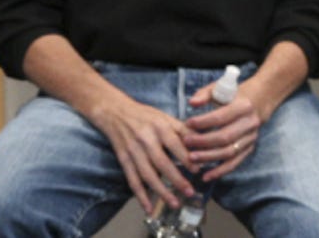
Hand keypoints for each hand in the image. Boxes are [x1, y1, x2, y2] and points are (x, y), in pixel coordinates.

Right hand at [89, 92, 197, 214]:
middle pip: (161, 162)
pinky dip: (140, 195)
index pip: (174, 144)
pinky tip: (148, 208)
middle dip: (176, 179)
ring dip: (161, 191)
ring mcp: (133, 150)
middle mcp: (145, 139)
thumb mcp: (165, 117)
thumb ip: (184, 130)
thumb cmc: (144, 115)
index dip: (186, 158)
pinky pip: (132, 179)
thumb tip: (204, 142)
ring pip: (147, 174)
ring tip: (174, 203)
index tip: (197, 170)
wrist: (114, 111)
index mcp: (158, 126)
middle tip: (189, 192)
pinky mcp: (123, 159)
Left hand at [183, 43, 309, 182]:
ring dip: (209, 158)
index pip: (221, 117)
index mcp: (243, 106)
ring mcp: (251, 138)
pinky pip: (235, 163)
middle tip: (186, 142)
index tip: (187, 124)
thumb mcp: (219, 88)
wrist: (259, 101)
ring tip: (191, 159)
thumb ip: (204, 94)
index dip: (203, 122)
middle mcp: (249, 124)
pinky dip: (220, 171)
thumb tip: (192, 103)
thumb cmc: (233, 94)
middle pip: (225, 137)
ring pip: (229, 152)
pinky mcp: (249, 149)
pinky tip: (206, 176)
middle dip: (203, 142)